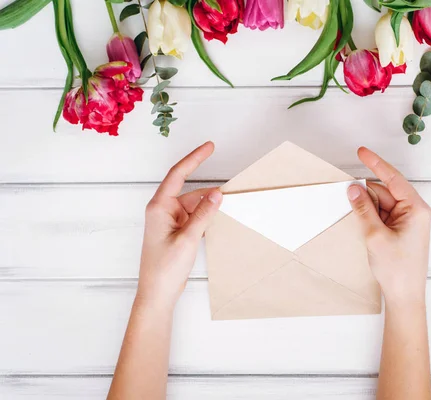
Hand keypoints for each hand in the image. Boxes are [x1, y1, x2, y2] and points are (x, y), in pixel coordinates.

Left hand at [137, 142, 222, 309]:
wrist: (157, 293)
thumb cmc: (164, 268)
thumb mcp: (188, 238)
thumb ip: (203, 214)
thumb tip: (218, 194)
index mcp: (159, 207)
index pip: (178, 175)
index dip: (195, 158)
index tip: (209, 146)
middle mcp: (162, 210)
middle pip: (189, 190)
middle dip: (208, 191)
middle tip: (229, 189)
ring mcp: (169, 221)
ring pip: (193, 204)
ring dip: (208, 206)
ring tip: (226, 209)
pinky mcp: (175, 231)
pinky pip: (193, 216)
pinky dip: (205, 216)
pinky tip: (216, 219)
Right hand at [347, 147, 430, 305]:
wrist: (405, 295)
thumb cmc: (398, 269)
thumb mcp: (375, 236)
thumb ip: (363, 209)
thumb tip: (353, 188)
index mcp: (415, 208)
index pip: (393, 179)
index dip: (375, 164)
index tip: (361, 152)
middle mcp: (414, 211)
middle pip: (385, 190)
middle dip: (366, 193)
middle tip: (348, 198)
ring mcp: (407, 220)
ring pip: (381, 202)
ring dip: (367, 207)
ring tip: (364, 226)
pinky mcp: (400, 229)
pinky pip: (382, 213)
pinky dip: (370, 215)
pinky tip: (363, 223)